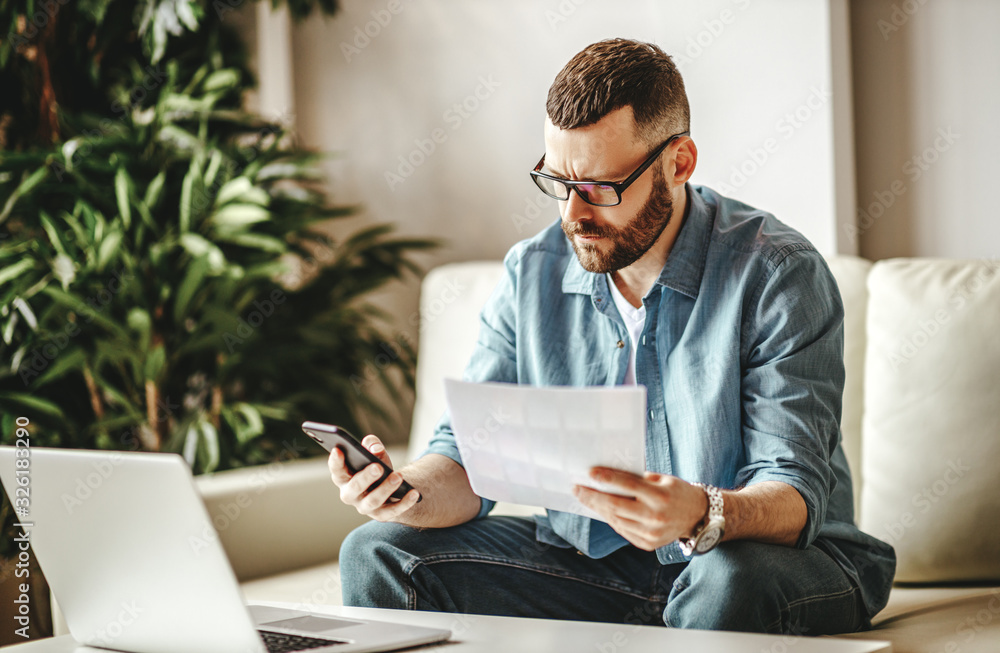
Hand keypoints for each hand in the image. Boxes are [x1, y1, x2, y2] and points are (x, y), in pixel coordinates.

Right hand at [327, 434, 420, 521]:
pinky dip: (404, 503)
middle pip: (354, 488)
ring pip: (373, 501)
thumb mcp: (374, 453)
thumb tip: (376, 449)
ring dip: (386, 489)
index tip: (338, 450)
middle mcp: (350, 495)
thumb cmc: (377, 466)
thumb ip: (372, 445)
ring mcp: (364, 507)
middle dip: (366, 477)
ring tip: (398, 476)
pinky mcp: (381, 515)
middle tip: (377, 467)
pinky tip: (414, 492)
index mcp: (344, 478)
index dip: (335, 461)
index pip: (336, 470)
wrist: (389, 487)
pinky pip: (392, 511)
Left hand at [573, 468, 708, 550]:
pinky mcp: (647, 544)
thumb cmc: (677, 492)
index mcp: (660, 496)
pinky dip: (610, 519)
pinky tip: (601, 509)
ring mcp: (651, 534)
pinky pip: (622, 530)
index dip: (608, 479)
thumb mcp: (662, 479)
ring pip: (616, 520)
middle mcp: (655, 517)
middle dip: (593, 497)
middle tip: (577, 489)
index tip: (590, 473)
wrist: (699, 517)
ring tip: (585, 497)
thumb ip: (638, 479)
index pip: (629, 486)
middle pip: (616, 506)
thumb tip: (608, 476)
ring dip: (598, 508)